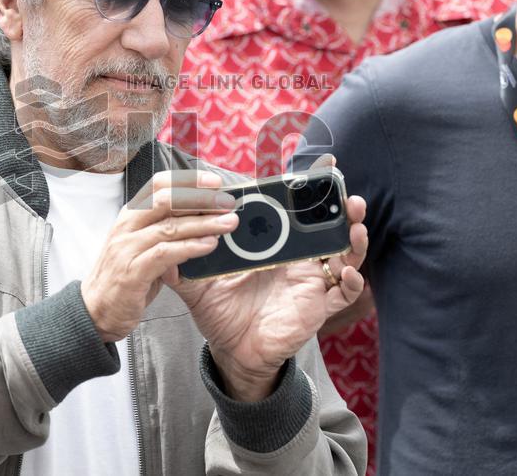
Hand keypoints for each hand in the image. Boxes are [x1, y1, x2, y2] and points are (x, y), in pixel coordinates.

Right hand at [81, 170, 239, 342]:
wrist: (95, 311)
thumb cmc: (124, 277)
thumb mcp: (143, 246)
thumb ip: (166, 232)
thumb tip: (203, 218)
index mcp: (130, 215)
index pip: (159, 185)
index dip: (188, 180)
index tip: (214, 181)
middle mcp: (127, 226)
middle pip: (166, 200)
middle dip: (201, 198)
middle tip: (227, 201)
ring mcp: (127, 248)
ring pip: (169, 226)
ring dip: (204, 223)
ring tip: (229, 222)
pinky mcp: (132, 272)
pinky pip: (165, 254)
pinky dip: (190, 247)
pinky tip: (209, 245)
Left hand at [172, 194, 367, 401]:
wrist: (232, 350)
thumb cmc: (222, 311)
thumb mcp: (200, 282)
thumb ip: (183, 258)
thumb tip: (161, 234)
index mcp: (271, 244)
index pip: (291, 211)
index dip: (306, 190)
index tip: (320, 166)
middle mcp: (296, 257)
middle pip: (326, 227)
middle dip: (340, 208)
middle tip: (344, 193)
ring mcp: (310, 279)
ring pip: (344, 254)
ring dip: (354, 238)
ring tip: (355, 225)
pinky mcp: (318, 303)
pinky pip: (342, 293)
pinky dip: (351, 282)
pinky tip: (349, 274)